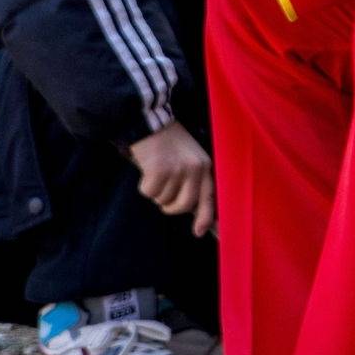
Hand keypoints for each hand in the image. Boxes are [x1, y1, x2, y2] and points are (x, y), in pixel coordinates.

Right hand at [128, 120, 214, 236]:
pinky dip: (145, 186)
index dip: (205, 217)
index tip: (199, 232)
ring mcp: (178, 170)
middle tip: (163, 198)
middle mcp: (194, 168)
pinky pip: (149, 193)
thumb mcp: (188, 157)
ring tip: (156, 173)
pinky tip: (147, 171)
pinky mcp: (159, 170)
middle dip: (171, 207)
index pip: (209, 196)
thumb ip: (192, 180)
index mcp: (204, 165)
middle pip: (184, 205)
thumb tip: (191, 209)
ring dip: (156, 192)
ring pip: (164, 200)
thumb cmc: (168, 142)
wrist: (151, 122)